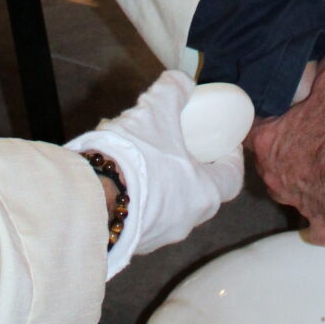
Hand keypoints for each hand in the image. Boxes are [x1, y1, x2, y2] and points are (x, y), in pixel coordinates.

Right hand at [69, 70, 243, 273]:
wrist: (93, 199)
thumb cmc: (136, 158)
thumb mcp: (157, 112)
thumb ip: (173, 91)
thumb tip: (181, 80)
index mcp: (204, 194)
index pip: (231, 179)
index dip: (230, 159)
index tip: (223, 143)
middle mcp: (186, 221)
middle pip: (199, 192)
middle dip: (189, 168)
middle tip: (177, 146)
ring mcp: (158, 236)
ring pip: (168, 205)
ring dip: (160, 183)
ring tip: (140, 158)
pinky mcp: (131, 242)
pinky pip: (141, 216)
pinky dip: (136, 197)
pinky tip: (119, 177)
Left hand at [247, 49, 324, 230]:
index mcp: (268, 142)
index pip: (248, 132)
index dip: (259, 124)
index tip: (269, 119)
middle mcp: (275, 175)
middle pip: (269, 163)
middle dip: (284, 153)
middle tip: (304, 140)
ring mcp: (296, 199)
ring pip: (289, 194)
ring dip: (300, 184)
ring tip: (318, 173)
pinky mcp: (320, 218)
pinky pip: (317, 228)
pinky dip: (321, 223)